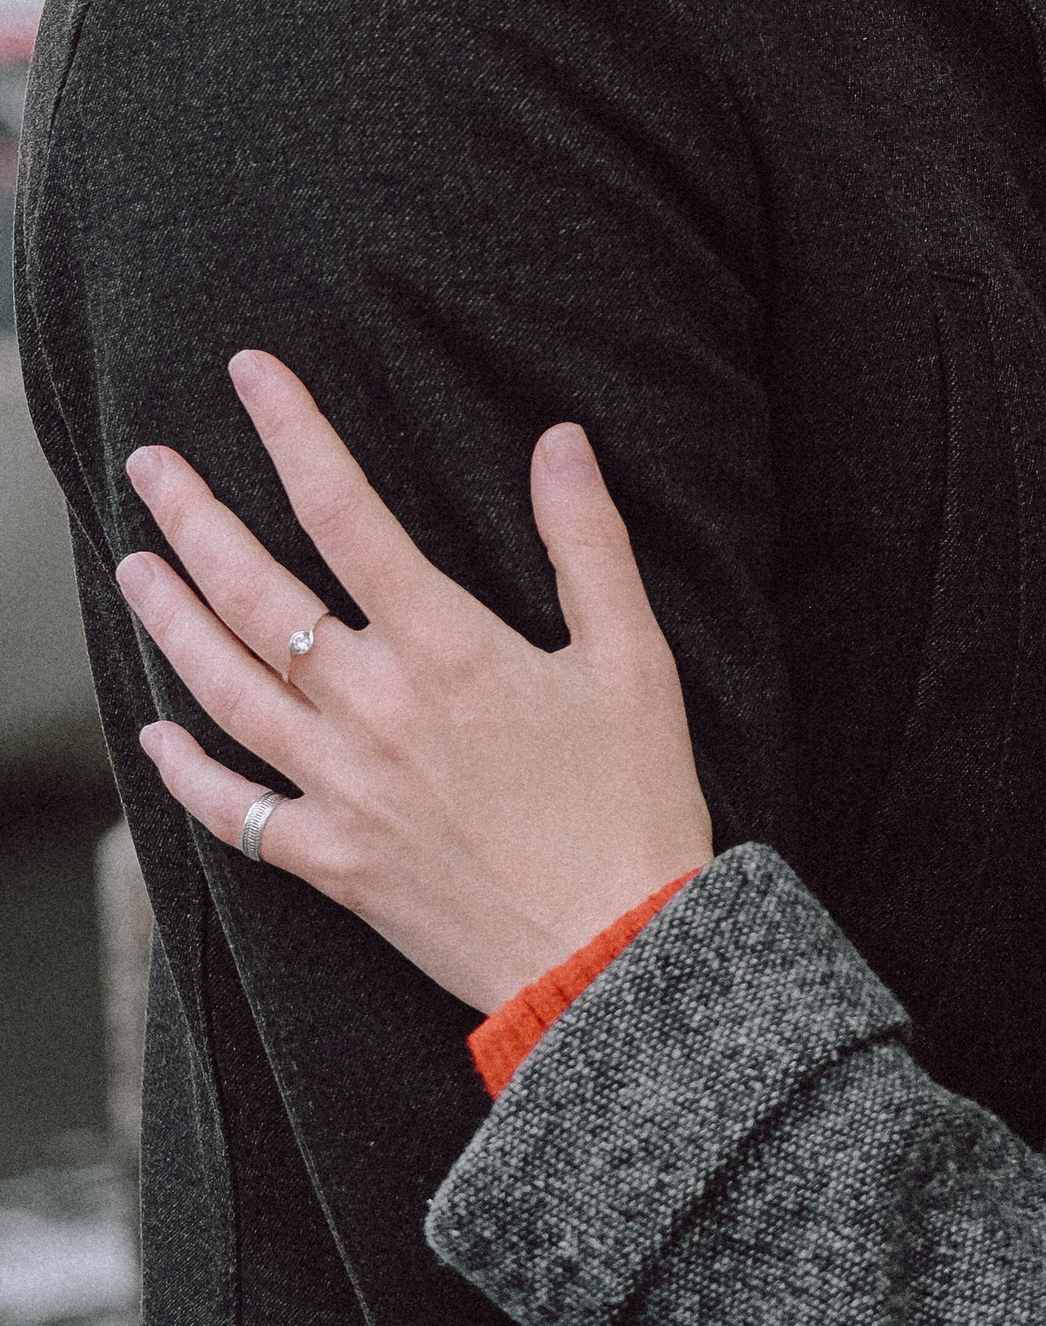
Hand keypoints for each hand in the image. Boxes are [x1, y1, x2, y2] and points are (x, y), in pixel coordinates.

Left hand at [118, 354, 713, 1016]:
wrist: (612, 952)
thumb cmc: (632, 799)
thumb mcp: (631, 654)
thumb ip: (586, 540)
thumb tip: (559, 437)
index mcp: (447, 647)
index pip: (347, 513)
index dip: (294, 432)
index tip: (250, 373)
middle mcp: (375, 709)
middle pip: (259, 596)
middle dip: (197, 518)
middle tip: (148, 463)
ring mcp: (341, 790)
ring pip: (227, 691)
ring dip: (170, 623)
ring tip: (132, 564)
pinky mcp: (331, 863)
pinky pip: (234, 812)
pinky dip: (185, 770)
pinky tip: (152, 730)